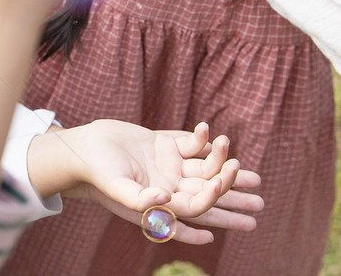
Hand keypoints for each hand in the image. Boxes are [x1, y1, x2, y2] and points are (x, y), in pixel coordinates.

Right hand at [32, 121, 263, 244]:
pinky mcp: (162, 146)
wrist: (82, 146)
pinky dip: (203, 141)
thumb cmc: (96, 170)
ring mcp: (166, 165)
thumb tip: (165, 201)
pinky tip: (211, 134)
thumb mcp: (116, 187)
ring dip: (225, 166)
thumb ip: (139, 200)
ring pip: (205, 168)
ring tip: (251, 171)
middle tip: (259, 199)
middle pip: (207, 192)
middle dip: (233, 197)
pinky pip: (190, 145)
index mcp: (160, 202)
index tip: (224, 184)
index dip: (216, 201)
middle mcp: (168, 186)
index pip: (196, 207)